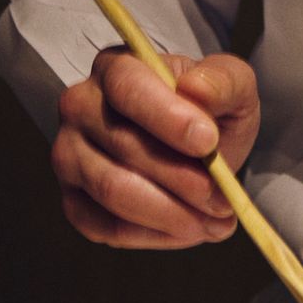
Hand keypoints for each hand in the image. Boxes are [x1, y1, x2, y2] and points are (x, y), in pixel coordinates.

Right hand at [52, 47, 260, 249]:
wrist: (195, 146)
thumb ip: (224, 81)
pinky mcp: (74, 201)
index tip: (208, 142)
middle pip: (123, 146)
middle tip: (224, 198)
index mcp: (116, 67)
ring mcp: (69, 156)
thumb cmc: (210, 110)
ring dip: (171, 213)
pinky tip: (188, 230)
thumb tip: (196, 89)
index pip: (129, 87)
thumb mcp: (232, 87)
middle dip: (182, 178)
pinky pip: (106, 227)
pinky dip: (154, 235)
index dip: (167, 117)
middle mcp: (80, 107)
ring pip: (113, 190)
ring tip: (215, 221)